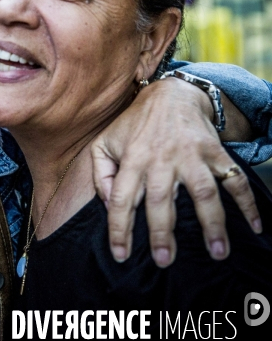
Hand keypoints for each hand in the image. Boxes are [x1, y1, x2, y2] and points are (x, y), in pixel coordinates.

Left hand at [91, 76, 261, 267]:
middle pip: (160, 200)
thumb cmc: (133, 125)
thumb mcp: (105, 142)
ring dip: (212, 223)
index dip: (119, 228)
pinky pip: (235, 179)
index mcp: (132, 159)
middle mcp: (160, 159)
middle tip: (164, 261)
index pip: (120, 199)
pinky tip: (255, 226)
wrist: (170, 94)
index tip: (121, 255)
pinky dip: (248, 202)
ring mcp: (190, 155)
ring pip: (202, 192)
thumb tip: (107, 204)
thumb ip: (99, 172)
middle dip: (162, 233)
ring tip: (218, 253)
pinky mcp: (214, 151)